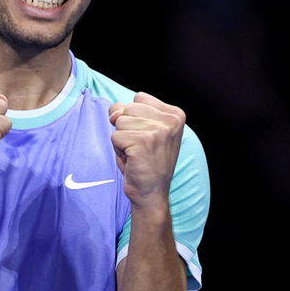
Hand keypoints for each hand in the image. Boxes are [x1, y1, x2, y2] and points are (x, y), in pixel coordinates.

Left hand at [109, 92, 184, 208]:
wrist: (151, 193)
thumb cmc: (145, 161)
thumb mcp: (140, 129)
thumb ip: (126, 112)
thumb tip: (114, 112)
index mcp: (175, 114)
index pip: (139, 97)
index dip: (134, 117)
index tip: (146, 136)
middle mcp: (171, 120)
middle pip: (128, 108)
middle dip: (127, 127)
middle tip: (140, 147)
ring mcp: (159, 131)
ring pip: (120, 121)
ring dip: (122, 139)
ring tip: (137, 153)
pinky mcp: (144, 142)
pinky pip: (115, 136)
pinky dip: (119, 150)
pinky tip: (133, 159)